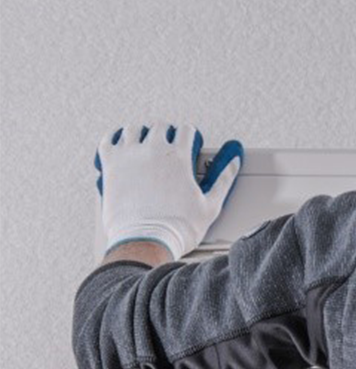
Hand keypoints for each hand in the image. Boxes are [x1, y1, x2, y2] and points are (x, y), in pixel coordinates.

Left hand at [95, 123, 242, 259]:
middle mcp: (152, 150)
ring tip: (145, 146)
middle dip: (167, 134)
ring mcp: (128, 155)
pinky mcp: (109, 164)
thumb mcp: (211, 204)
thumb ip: (224, 178)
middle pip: (160, 126)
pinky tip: (121, 146)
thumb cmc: (178, 227)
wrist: (145, 241)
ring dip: (141, 134)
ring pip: (133, 129)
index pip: (186, 130)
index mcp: (178, 157)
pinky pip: (108, 139)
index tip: (189, 144)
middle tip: (168, 146)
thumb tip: (234, 159)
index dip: (190, 137)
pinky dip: (115, 139)